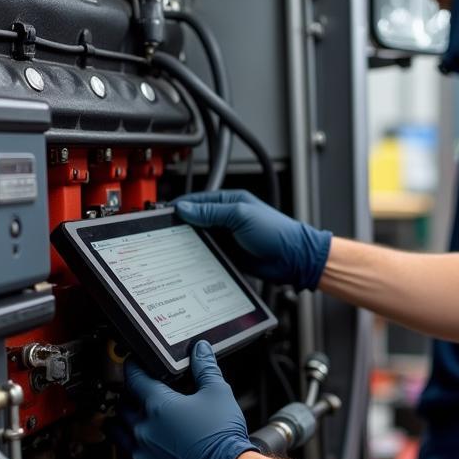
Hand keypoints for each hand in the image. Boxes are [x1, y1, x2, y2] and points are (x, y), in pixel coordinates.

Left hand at [117, 342, 255, 458]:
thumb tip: (200, 350)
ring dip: (122, 425)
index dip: (132, 368)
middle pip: (122, 406)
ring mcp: (140, 456)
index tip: (132, 365)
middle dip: (128, 398)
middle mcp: (143, 430)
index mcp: (158, 405)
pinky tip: (140, 451)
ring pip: (117, 435)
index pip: (134, 379)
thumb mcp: (218, 394)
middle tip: (136, 394)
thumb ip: (205, 368)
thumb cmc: (222, 439)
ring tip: (132, 422)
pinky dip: (130, 453)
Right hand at [175, 190, 330, 290]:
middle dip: (183, 225)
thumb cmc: (276, 232)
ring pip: (201, 237)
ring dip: (191, 241)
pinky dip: (200, 255)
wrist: (293, 258)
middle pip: (197, 219)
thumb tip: (186, 208)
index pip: (198, 200)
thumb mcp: (240, 216)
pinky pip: (209, 253)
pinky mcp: (229, 253)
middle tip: (166, 231)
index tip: (164, 213)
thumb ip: (212, 211)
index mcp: (231, 201)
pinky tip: (190, 258)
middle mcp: (228, 217)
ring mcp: (228, 236)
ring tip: (175, 245)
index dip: (181, 206)